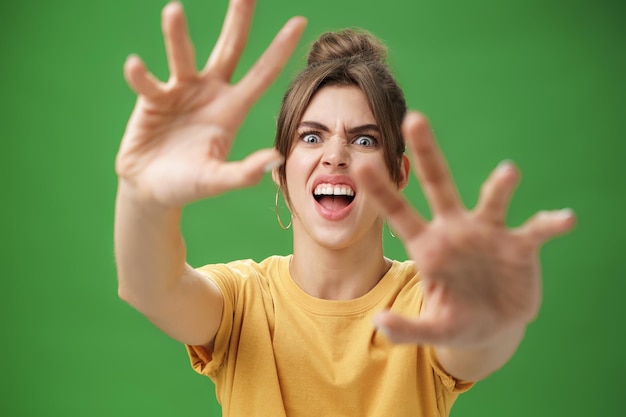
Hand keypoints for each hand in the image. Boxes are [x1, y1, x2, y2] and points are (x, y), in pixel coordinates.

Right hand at [116, 1, 305, 206]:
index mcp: (232, 110)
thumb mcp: (216, 180)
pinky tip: (135, 66)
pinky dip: (140, 75)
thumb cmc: (188, 185)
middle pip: (229, 49)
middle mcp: (210, 94)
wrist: (150, 189)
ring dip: (177, 35)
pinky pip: (147, 82)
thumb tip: (276, 158)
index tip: (299, 21)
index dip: (279, 50)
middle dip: (238, 20)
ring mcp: (181, 92)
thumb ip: (243, 172)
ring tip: (173, 10)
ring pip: (182, 56)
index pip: (262, 75)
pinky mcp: (153, 98)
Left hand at [356, 112, 575, 348]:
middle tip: (414, 118)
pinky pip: (536, 230)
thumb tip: (379, 324)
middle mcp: (456, 230)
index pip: (399, 214)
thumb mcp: (433, 329)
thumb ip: (408, 329)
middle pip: (438, 184)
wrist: (493, 327)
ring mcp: (488, 234)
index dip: (382, 191)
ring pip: (492, 200)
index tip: (361, 166)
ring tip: (508, 172)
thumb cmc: (456, 320)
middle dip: (427, 152)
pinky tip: (564, 219)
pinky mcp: (520, 246)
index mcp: (428, 246)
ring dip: (500, 186)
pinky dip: (550, 223)